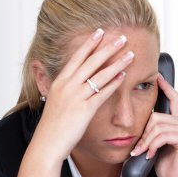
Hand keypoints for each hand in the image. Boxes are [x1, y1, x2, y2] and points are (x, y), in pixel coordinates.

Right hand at [31, 29, 133, 164]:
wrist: (47, 144)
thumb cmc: (52, 127)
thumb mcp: (54, 103)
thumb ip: (64, 92)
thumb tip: (72, 87)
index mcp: (59, 83)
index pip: (76, 57)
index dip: (89, 44)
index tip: (100, 32)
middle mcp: (67, 86)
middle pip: (91, 61)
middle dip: (108, 47)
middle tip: (122, 37)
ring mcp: (76, 97)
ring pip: (100, 74)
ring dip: (117, 62)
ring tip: (130, 54)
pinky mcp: (84, 110)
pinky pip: (102, 93)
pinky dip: (114, 83)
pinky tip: (123, 76)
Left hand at [131, 75, 177, 176]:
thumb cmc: (165, 165)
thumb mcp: (153, 145)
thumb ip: (149, 132)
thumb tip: (133, 124)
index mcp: (176, 122)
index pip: (173, 98)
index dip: (165, 86)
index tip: (157, 77)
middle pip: (156, 116)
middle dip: (143, 133)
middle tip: (138, 148)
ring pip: (157, 125)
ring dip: (146, 141)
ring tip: (143, 153)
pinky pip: (162, 135)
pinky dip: (152, 146)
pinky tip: (151, 155)